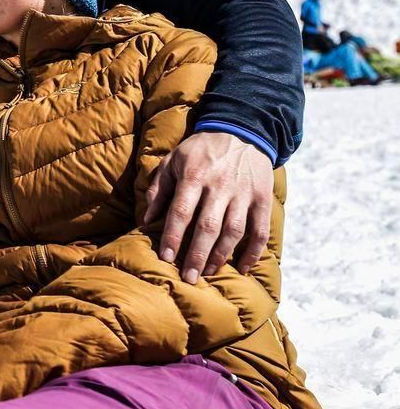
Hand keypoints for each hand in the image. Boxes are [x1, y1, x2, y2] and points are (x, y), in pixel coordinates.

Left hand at [144, 130, 273, 281]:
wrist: (241, 130)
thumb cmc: (200, 150)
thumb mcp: (173, 161)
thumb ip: (158, 189)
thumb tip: (145, 220)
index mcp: (194, 176)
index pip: (181, 212)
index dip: (172, 236)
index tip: (165, 257)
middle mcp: (219, 187)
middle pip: (207, 227)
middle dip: (196, 255)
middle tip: (188, 277)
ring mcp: (243, 194)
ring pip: (233, 232)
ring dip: (220, 256)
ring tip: (207, 273)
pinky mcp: (262, 199)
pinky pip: (260, 231)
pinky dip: (253, 252)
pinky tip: (242, 267)